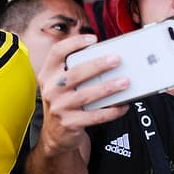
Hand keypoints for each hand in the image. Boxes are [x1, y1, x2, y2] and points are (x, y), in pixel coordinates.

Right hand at [37, 35, 129, 156]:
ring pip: (86, 95)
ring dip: (108, 88)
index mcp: (48, 74)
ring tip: (124, 82)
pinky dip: (111, 110)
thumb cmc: (65, 102)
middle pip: (75, 73)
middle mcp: (51, 89)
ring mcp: (59, 107)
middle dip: (98, 65)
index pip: (56, 52)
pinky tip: (123, 105)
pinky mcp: (70, 123)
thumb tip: (107, 57)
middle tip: (116, 59)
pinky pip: (95, 116)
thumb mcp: (61, 84)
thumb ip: (75, 70)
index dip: (74, 43)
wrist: (55, 135)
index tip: (92, 39)